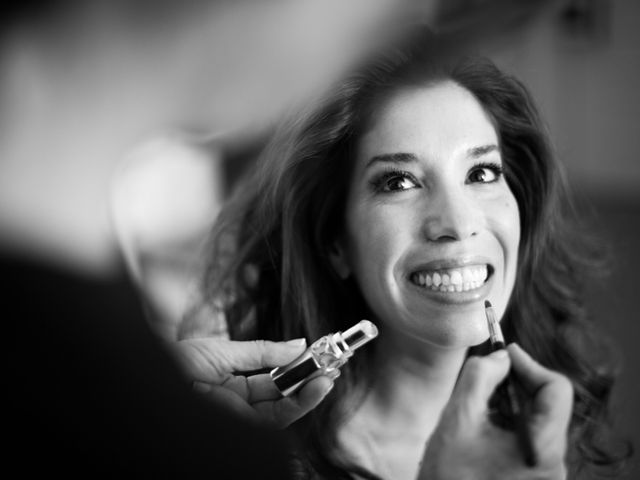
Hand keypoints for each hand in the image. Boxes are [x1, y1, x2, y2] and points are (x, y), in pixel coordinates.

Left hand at [173, 337, 335, 428]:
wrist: (144, 377)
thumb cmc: (174, 362)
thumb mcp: (223, 350)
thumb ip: (263, 352)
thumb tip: (300, 345)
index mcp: (234, 382)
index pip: (275, 379)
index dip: (300, 370)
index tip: (323, 357)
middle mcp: (237, 403)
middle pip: (283, 398)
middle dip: (310, 385)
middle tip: (334, 370)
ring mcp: (236, 419)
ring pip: (281, 414)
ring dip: (305, 398)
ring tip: (325, 381)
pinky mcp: (235, 429)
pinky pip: (266, 423)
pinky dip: (285, 407)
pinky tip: (299, 391)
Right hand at [418, 344, 572, 479]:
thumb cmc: (448, 476)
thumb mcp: (458, 417)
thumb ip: (480, 377)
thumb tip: (499, 357)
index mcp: (542, 449)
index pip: (556, 390)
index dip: (530, 364)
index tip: (504, 354)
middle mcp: (553, 465)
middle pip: (549, 404)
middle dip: (518, 383)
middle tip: (490, 372)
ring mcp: (545, 473)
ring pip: (539, 420)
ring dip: (512, 402)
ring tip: (481, 401)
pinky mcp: (534, 477)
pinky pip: (531, 437)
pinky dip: (511, 421)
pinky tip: (486, 423)